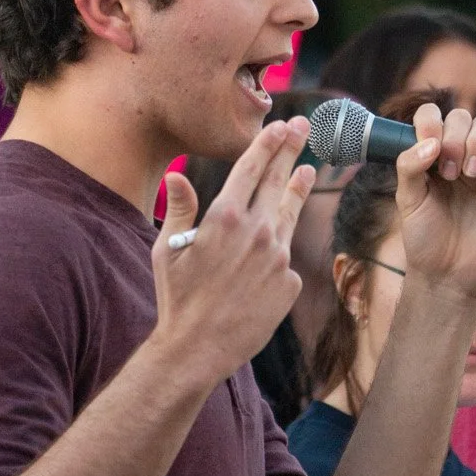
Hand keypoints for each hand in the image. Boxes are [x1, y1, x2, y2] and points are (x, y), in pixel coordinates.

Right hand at [152, 118, 315, 391]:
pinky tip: (265, 261)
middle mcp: (257, 231)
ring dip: (298, 189)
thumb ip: (180, 208)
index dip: (267, 144)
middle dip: (290, 150)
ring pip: (290, 215)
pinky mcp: (290, 283)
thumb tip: (177, 174)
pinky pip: (285, 259)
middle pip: (278, 181)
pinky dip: (277, 253)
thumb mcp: (168, 249)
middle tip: (302, 128)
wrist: (198, 349)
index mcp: (224, 217)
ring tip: (308, 170)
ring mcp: (278, 257)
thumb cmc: (177, 299)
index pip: (251, 168)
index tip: (279, 126)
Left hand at [394, 102, 475, 304]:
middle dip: (455, 138)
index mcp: (431, 155)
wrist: (450, 273)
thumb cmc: (426, 237)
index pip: (432, 117)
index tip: (429, 146)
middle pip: (462, 118)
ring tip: (471, 174)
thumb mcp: (408, 200)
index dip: (430, 122)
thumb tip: (430, 143)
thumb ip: (409, 166)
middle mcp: (458, 155)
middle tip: (449, 173)